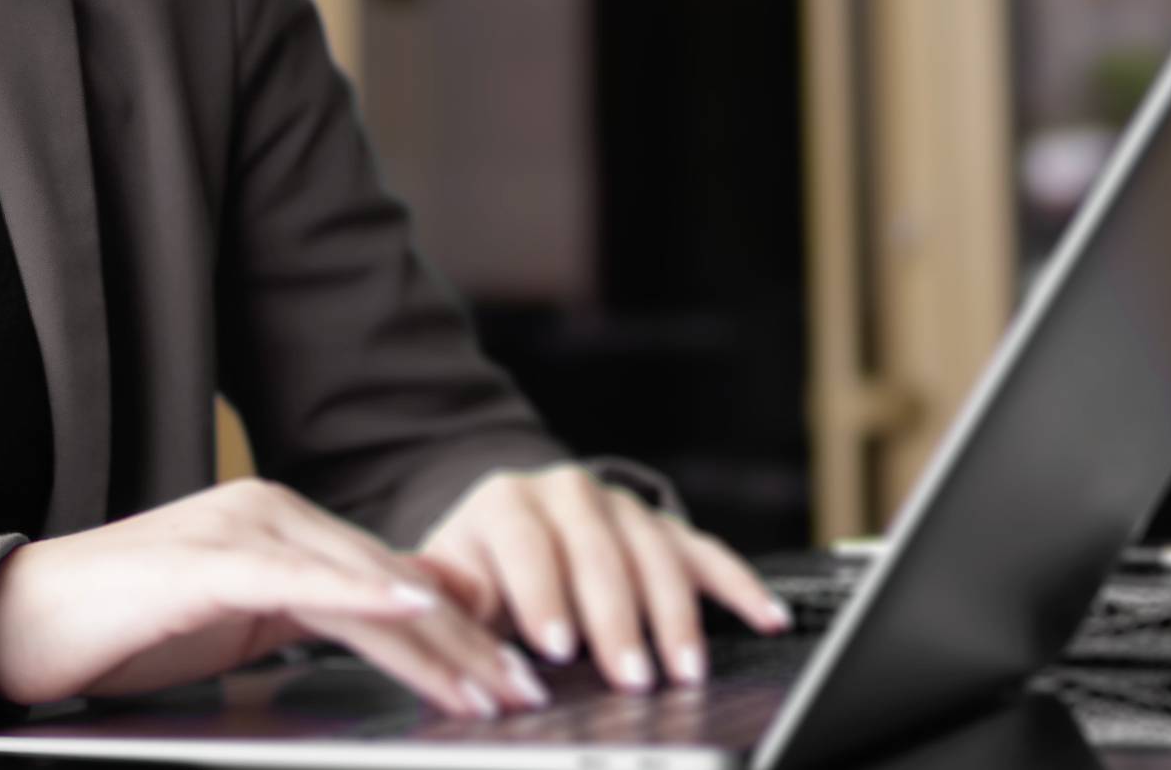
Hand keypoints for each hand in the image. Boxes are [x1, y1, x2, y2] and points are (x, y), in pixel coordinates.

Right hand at [0, 476, 552, 719]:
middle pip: (387, 581)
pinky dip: (359, 594)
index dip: (454, 631)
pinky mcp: (204, 561)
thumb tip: (381, 647)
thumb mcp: (232, 628)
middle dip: (464, 641)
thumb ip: (300, 622)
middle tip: (526, 691)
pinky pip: (297, 580)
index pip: (385, 582)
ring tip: (490, 686)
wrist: (21, 623)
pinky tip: (407, 610)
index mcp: (275, 526)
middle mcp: (265, 513)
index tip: (512, 678)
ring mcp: (235, 530)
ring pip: (357, 585)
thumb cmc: (121, 632)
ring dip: (434, 638)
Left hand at [408, 463, 790, 692]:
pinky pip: (706, 552)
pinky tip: (766, 617)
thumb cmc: (485, 566)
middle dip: (617, 619)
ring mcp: (622, 508)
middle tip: (632, 676)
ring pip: (656, 555)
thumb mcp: (453, 575)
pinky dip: (739, 585)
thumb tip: (404, 600)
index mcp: (506, 503)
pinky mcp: (664, 526)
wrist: (517, 522)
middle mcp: (567, 494)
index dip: (541, 593)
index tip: (553, 644)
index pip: (526, 543)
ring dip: (675, 614)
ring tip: (686, 669)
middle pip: (599, 553)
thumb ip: (437, 590)